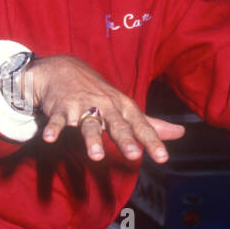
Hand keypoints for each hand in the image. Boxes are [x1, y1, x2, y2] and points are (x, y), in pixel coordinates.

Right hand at [25, 54, 184, 162]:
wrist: (64, 69)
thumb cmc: (99, 94)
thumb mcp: (125, 107)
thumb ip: (150, 124)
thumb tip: (180, 133)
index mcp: (123, 107)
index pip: (141, 126)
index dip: (152, 141)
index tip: (162, 158)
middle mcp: (105, 106)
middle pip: (117, 124)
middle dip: (125, 139)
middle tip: (134, 155)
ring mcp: (82, 106)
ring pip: (88, 124)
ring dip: (92, 139)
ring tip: (96, 156)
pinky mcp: (61, 108)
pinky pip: (58, 120)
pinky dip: (53, 128)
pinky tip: (49, 138)